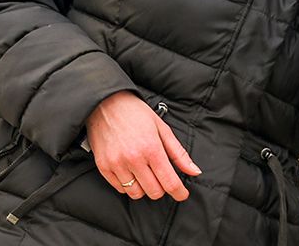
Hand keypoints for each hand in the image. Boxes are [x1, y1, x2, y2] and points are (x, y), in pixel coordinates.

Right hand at [85, 90, 201, 201]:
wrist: (106, 104)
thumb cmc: (136, 114)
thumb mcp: (162, 129)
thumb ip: (179, 153)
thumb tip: (195, 171)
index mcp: (152, 148)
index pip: (169, 182)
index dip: (179, 192)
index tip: (182, 194)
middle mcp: (133, 159)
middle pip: (154, 192)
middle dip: (162, 188)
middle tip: (161, 176)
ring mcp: (117, 164)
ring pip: (136, 194)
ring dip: (144, 188)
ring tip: (145, 173)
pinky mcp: (104, 167)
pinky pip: (120, 189)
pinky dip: (128, 185)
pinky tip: (131, 171)